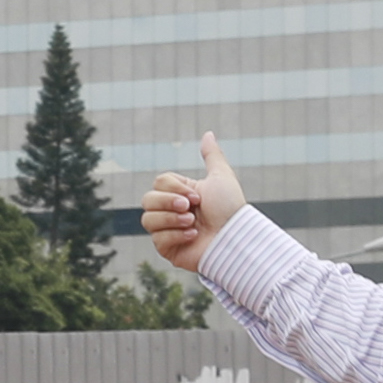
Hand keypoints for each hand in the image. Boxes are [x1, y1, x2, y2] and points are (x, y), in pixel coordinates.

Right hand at [138, 131, 248, 275]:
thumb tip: (208, 133)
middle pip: (147, 200)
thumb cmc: (230, 209)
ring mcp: (168, 231)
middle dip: (169, 203)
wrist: (235, 238)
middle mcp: (171, 212)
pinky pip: (157, 240)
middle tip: (191, 208)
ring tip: (193, 224)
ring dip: (172, 220)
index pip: (158, 183)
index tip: (198, 196)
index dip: (175, 188)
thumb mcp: (221, 177)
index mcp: (180, 194)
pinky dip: (175, 236)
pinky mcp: (168, 249)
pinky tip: (193, 236)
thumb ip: (212, 156)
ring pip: (148, 219)